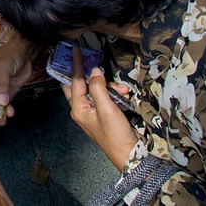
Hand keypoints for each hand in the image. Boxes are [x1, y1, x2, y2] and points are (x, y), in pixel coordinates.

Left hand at [62, 47, 137, 171]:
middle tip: (92, 60)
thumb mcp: (106, 108)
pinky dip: (115, 93)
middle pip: (81, 84)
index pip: (74, 81)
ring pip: (97, 89)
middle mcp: (83, 109)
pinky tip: (125, 94)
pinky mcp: (106, 114)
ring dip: (109, 86)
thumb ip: (98, 87)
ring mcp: (94, 112)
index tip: (75, 50)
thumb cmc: (115, 135)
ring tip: (122, 89)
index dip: (75, 65)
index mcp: (78, 108)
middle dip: (89, 74)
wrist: (131, 155)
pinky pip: (107, 97)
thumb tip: (94, 70)